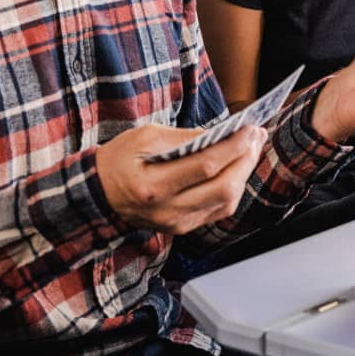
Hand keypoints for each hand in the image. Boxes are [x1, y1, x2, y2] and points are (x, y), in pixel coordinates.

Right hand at [95, 123, 266, 234]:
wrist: (97, 194)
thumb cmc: (118, 160)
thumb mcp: (144, 137)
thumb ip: (184, 137)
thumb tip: (220, 133)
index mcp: (154, 186)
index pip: (206, 166)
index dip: (234, 146)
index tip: (250, 129)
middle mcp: (168, 210)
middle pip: (223, 187)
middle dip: (246, 159)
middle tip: (257, 136)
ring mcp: (177, 223)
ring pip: (226, 201)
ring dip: (244, 173)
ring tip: (250, 149)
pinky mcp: (183, 227)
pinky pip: (219, 210)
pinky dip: (233, 188)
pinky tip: (237, 168)